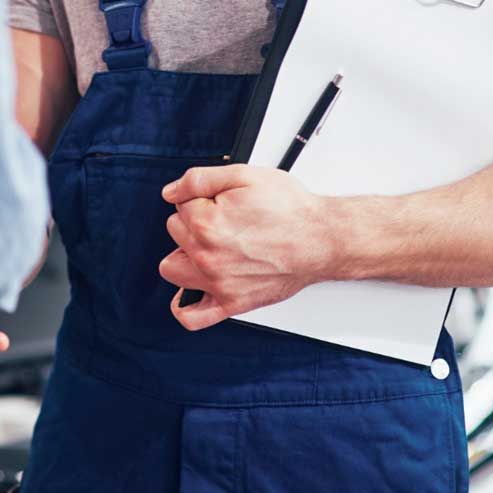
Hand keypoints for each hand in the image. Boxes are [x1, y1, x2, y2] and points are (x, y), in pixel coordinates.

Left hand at [159, 164, 331, 331]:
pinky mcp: (230, 303)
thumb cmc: (291, 210)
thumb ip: (199, 179)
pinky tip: (193, 288)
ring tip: (210, 247)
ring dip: (185, 255)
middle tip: (225, 220)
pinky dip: (185, 305)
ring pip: (172, 268)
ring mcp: (217, 283)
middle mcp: (207, 256)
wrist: (321, 239)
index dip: (202, 199)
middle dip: (194, 222)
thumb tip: (171, 191)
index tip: (222, 202)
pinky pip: (191, 316)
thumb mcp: (245, 176)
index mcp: (207, 223)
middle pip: (175, 232)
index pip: (180, 206)